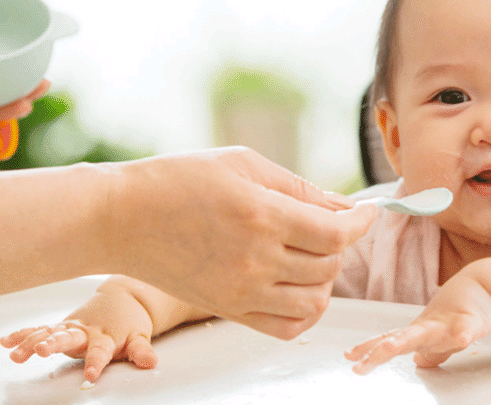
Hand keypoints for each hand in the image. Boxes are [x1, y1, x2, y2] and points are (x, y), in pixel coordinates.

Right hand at [0, 276, 190, 381]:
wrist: (122, 297)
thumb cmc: (130, 323)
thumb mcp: (140, 337)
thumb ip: (142, 351)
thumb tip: (152, 363)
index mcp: (106, 337)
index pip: (101, 352)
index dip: (95, 363)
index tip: (90, 377)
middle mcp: (85, 331)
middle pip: (68, 338)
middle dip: (55, 344)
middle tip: (43, 351)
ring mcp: (70, 327)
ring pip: (48, 333)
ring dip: (31, 342)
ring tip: (15, 354)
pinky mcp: (60, 326)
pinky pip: (39, 329)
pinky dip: (22, 334)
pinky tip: (4, 342)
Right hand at [109, 146, 377, 340]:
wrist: (121, 218)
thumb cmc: (177, 180)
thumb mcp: (243, 163)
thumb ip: (298, 187)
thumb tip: (342, 206)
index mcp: (262, 216)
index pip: (336, 233)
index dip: (362, 223)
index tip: (368, 212)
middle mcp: (255, 259)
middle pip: (328, 266)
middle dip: (340, 243)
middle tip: (330, 224)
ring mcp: (241, 290)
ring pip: (314, 301)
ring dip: (326, 279)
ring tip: (314, 255)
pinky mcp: (228, 310)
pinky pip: (286, 327)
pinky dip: (306, 312)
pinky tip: (302, 288)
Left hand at [345, 272, 490, 374]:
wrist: (485, 287)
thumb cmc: (462, 312)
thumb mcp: (441, 336)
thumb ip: (430, 352)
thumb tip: (419, 362)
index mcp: (421, 333)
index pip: (389, 340)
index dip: (369, 349)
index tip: (349, 357)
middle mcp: (430, 328)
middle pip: (401, 339)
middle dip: (381, 351)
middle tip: (361, 363)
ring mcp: (450, 323)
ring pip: (429, 333)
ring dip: (410, 340)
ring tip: (393, 349)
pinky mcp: (473, 321)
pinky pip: (469, 329)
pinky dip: (464, 332)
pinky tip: (461, 337)